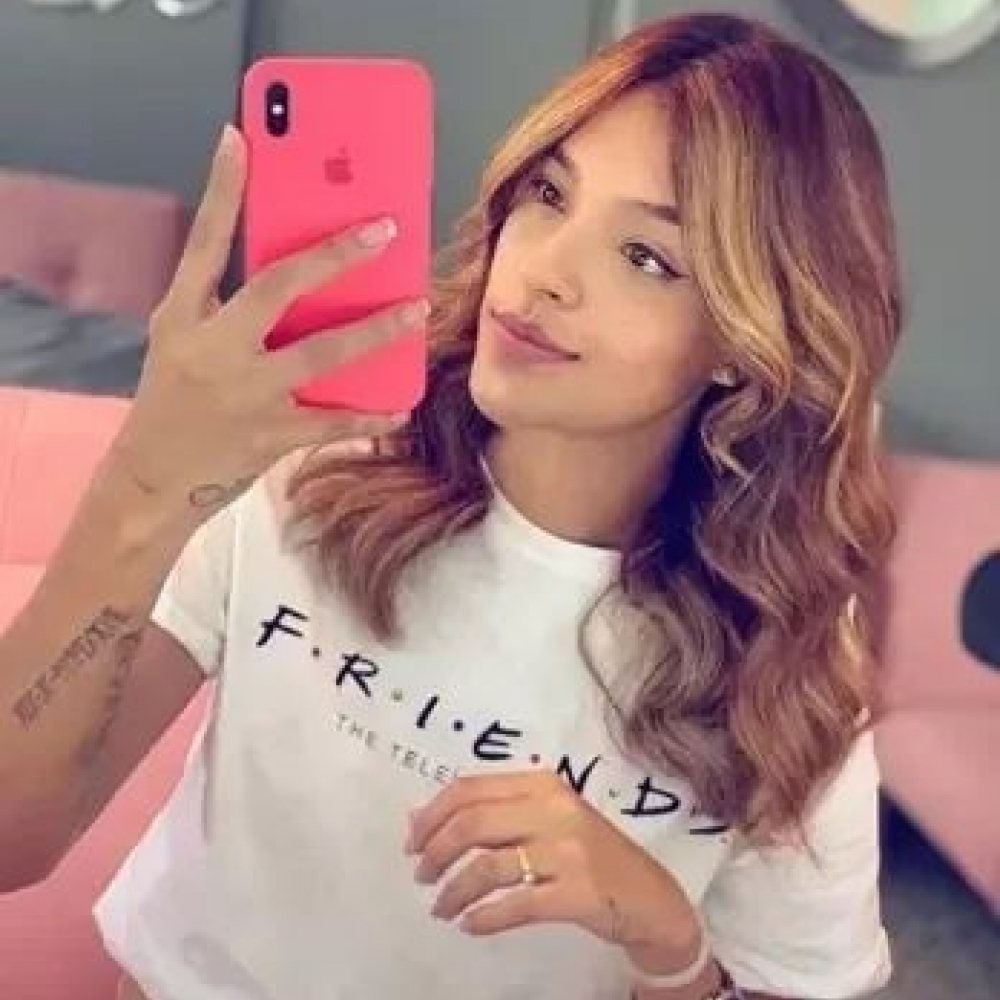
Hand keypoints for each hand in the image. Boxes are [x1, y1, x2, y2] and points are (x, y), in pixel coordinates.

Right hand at [114, 123, 426, 513]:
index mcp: (182, 317)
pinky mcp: (269, 435)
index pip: (201, 243)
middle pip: (275, 288)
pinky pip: (332, 419)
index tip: (240, 137)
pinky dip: (370, 412)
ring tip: (416, 311)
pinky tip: (401, 403)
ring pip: (319, 353)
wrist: (151, 481)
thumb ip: (220, 305)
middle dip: (333, 256)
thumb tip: (290, 273)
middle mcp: (212, 348)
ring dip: (374, 331)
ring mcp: (243, 393)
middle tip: (383, 230)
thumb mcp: (180, 342)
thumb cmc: (171, 402)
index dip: (220, 190)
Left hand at [407, 771, 703, 974]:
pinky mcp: (576, 892)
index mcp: (542, 783)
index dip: (433, 814)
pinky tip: (470, 924)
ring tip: (442, 908)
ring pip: (487, 866)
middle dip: (435, 851)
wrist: (649, 897)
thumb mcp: (547, 818)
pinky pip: (514, 904)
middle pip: (472, 823)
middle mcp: (554, 809)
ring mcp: (567, 850)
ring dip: (454, 891)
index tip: (412, 841)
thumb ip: (494, 813)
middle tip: (421, 876)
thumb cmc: (589, 853)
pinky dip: (484, 917)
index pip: (470, 788)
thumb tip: (421, 819)